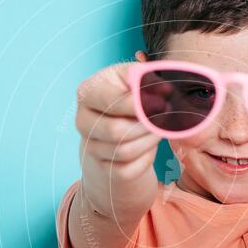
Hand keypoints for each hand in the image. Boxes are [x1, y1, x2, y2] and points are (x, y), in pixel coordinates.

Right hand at [75, 62, 161, 218]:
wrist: (118, 129)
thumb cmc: (130, 99)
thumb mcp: (136, 80)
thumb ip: (147, 78)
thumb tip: (163, 89)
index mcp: (87, 92)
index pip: (109, 101)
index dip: (138, 104)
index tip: (162, 103)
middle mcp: (82, 120)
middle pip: (115, 130)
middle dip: (146, 126)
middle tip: (164, 118)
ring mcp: (91, 147)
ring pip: (124, 151)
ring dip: (149, 141)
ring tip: (159, 130)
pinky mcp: (104, 168)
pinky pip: (129, 169)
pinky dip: (146, 158)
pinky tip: (149, 146)